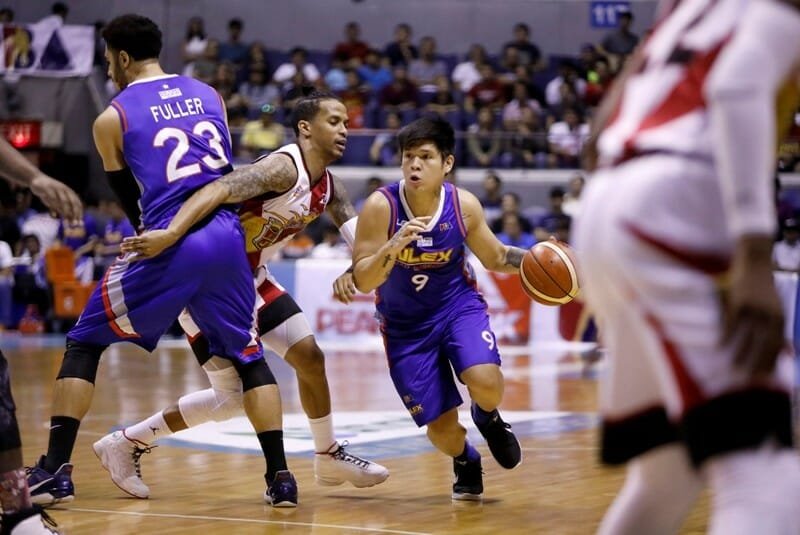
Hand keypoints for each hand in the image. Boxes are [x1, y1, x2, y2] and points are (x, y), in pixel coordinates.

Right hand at [29, 173, 82, 221]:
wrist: (36, 179)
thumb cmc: (49, 192)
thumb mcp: (56, 201)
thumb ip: (61, 209)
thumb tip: (67, 220)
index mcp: (70, 192)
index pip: (77, 203)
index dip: (79, 213)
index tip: (80, 223)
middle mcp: (65, 190)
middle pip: (72, 203)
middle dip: (74, 214)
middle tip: (74, 224)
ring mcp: (57, 188)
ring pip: (64, 201)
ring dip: (66, 212)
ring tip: (66, 222)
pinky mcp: (48, 188)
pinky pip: (52, 198)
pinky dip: (54, 207)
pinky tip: (54, 215)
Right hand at [121, 229, 178, 258]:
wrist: (168, 238)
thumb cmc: (161, 244)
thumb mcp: (155, 250)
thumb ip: (147, 251)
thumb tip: (139, 252)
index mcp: (149, 255)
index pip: (139, 257)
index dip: (133, 259)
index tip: (127, 260)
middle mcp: (147, 250)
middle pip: (135, 251)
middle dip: (128, 251)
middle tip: (121, 251)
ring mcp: (146, 244)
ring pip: (134, 245)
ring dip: (127, 246)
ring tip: (121, 246)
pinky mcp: (145, 238)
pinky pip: (135, 239)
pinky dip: (129, 239)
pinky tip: (124, 240)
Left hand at [333, 271, 356, 303]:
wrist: (351, 271)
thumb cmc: (345, 282)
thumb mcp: (341, 286)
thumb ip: (341, 293)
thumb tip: (344, 302)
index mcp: (335, 284)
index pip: (336, 293)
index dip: (339, 298)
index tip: (344, 302)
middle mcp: (338, 281)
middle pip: (341, 292)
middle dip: (345, 298)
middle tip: (348, 303)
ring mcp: (343, 279)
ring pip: (346, 290)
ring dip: (349, 296)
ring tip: (352, 300)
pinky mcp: (349, 278)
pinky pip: (350, 286)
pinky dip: (352, 291)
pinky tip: (354, 293)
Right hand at [387, 216, 430, 253]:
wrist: (391, 248)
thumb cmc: (400, 241)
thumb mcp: (409, 234)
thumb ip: (415, 231)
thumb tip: (423, 228)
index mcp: (406, 226)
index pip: (415, 220)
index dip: (423, 218)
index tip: (430, 217)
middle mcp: (404, 228)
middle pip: (411, 222)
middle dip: (419, 223)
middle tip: (426, 227)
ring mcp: (402, 234)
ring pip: (408, 227)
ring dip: (416, 228)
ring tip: (423, 230)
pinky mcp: (401, 240)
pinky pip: (408, 237)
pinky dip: (415, 237)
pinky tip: (420, 238)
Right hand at [720, 236, 784, 376]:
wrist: (756, 255)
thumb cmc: (764, 281)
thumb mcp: (775, 303)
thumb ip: (775, 324)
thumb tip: (784, 346)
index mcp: (782, 315)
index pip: (777, 345)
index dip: (771, 362)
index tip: (765, 377)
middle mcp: (770, 314)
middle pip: (763, 345)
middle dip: (757, 363)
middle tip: (749, 380)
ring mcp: (754, 308)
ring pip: (748, 337)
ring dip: (741, 354)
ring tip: (735, 368)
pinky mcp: (739, 301)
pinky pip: (732, 324)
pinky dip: (726, 336)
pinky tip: (721, 347)